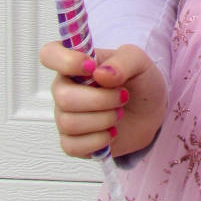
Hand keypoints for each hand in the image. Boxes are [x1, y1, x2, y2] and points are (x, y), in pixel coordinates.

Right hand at [39, 41, 167, 158]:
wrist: (151, 114)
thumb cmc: (140, 83)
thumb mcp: (140, 62)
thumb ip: (123, 60)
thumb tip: (100, 73)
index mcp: (76, 63)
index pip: (49, 54)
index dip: (65, 61)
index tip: (90, 67)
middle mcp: (65, 88)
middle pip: (63, 97)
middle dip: (102, 100)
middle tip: (123, 96)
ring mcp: (66, 115)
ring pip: (69, 123)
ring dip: (104, 119)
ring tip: (119, 113)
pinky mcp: (72, 141)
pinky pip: (72, 146)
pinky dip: (98, 140)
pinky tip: (111, 133)